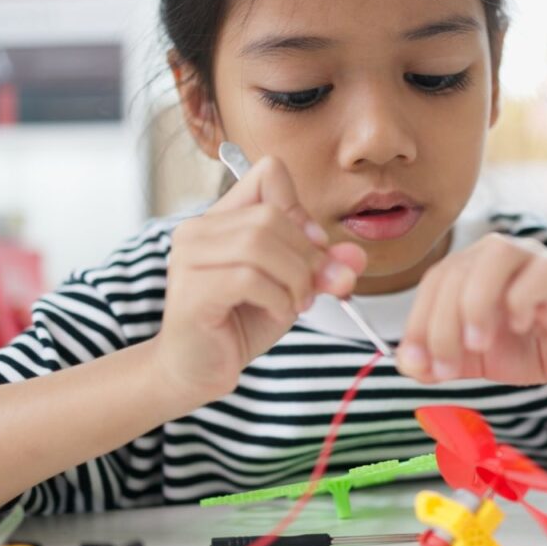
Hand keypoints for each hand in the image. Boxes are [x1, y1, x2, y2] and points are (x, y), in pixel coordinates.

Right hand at [150, 156, 365, 410]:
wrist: (199, 371)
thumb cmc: (240, 323)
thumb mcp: (291, 288)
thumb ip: (321, 267)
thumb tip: (356, 257)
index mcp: (222, 217)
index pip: (269, 174)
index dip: (301, 211)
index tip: (312, 251)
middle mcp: (198, 229)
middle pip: (271, 213)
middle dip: (307, 255)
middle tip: (313, 290)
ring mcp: (190, 257)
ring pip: (260, 242)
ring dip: (294, 277)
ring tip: (296, 304)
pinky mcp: (193, 289)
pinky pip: (249, 277)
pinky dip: (277, 298)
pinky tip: (277, 313)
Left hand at [396, 233, 546, 397]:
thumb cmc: (529, 352)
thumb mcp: (472, 360)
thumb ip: (437, 360)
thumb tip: (405, 364)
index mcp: (472, 266)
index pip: (434, 282)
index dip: (417, 322)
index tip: (413, 364)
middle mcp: (498, 253)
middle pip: (454, 275)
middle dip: (441, 327)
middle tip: (444, 369)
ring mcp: (531, 257)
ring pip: (488, 265)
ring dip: (473, 308)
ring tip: (477, 346)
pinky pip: (531, 279)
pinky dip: (518, 305)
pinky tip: (521, 328)